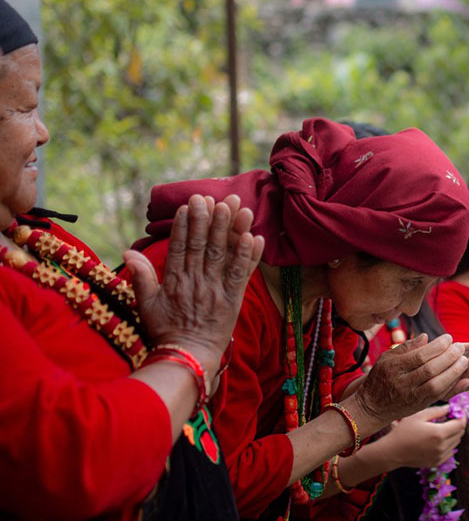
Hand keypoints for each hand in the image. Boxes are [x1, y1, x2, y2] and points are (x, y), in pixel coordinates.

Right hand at [124, 194, 264, 372]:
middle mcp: (196, 280)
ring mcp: (216, 289)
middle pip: (204, 244)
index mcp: (175, 280)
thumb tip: (128, 251)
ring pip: (224, 253)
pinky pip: (242, 274)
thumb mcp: (145, 305)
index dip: (186, 224)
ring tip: (237, 207)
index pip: (181, 246)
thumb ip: (140, 277)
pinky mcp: (233, 299)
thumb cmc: (165, 332)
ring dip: (231, 229)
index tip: (190, 205)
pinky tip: (254, 237)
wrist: (187, 358)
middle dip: (209, 218)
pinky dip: (249, 256)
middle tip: (213, 197)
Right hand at [355, 334, 468, 423]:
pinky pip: (439, 397)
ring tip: (465, 360)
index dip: (437, 347)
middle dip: (449, 358)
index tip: (449, 338)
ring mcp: (412, 397)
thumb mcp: (387, 358)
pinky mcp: (420, 406)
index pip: (419, 356)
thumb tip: (426, 337)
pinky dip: (454, 388)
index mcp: (394, 368)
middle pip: (430, 370)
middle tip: (460, 347)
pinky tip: (466, 380)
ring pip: (436, 385)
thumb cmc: (381, 377)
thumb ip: (406, 347)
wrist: (372, 407)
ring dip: (454, 372)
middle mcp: (403, 383)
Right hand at [381, 405, 466, 468]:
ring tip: (444, 426)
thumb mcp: (418, 416)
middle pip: (460, 433)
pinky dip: (449, 443)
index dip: (462, 415)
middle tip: (451, 416)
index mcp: (439, 433)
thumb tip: (450, 407)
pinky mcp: (437, 462)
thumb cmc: (403, 431)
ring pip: (456, 442)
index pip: (461, 424)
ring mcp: (440, 456)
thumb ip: (437, 411)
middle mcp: (442, 447)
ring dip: (454, 433)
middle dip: (458, 423)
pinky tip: (439, 438)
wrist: (392, 452)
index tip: (459, 410)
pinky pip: (450, 451)